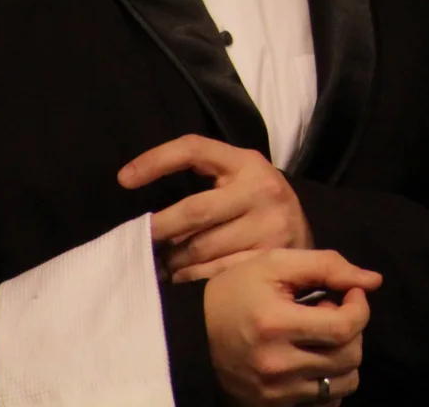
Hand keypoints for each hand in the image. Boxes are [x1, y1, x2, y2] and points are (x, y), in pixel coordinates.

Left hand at [120, 134, 312, 280]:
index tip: (123, 179)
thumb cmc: (255, 203)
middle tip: (140, 241)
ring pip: (202, 248)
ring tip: (160, 264)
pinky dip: (191, 279)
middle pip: (193, 210)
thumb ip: (202, 180)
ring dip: (173, 260)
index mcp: (247, 162)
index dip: (156, 160)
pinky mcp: (271, 258)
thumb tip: (140, 199)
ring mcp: (270, 225)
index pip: (194, 149)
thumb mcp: (237, 178)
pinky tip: (181, 279)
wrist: (305, 233)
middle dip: (159, 229)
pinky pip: (217, 273)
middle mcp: (262, 189)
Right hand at [199, 248, 381, 406]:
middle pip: (350, 357)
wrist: (190, 335)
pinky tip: (313, 361)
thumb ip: (326, 266)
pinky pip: (325, 404)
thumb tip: (373, 281)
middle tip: (327, 313)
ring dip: (343, 357)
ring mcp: (274, 394)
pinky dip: (329, 383)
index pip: (346, 327)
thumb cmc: (234, 293)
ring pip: (344, 384)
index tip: (350, 293)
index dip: (360, 307)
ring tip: (317, 338)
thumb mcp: (274, 264)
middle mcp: (276, 366)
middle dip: (351, 330)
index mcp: (276, 325)